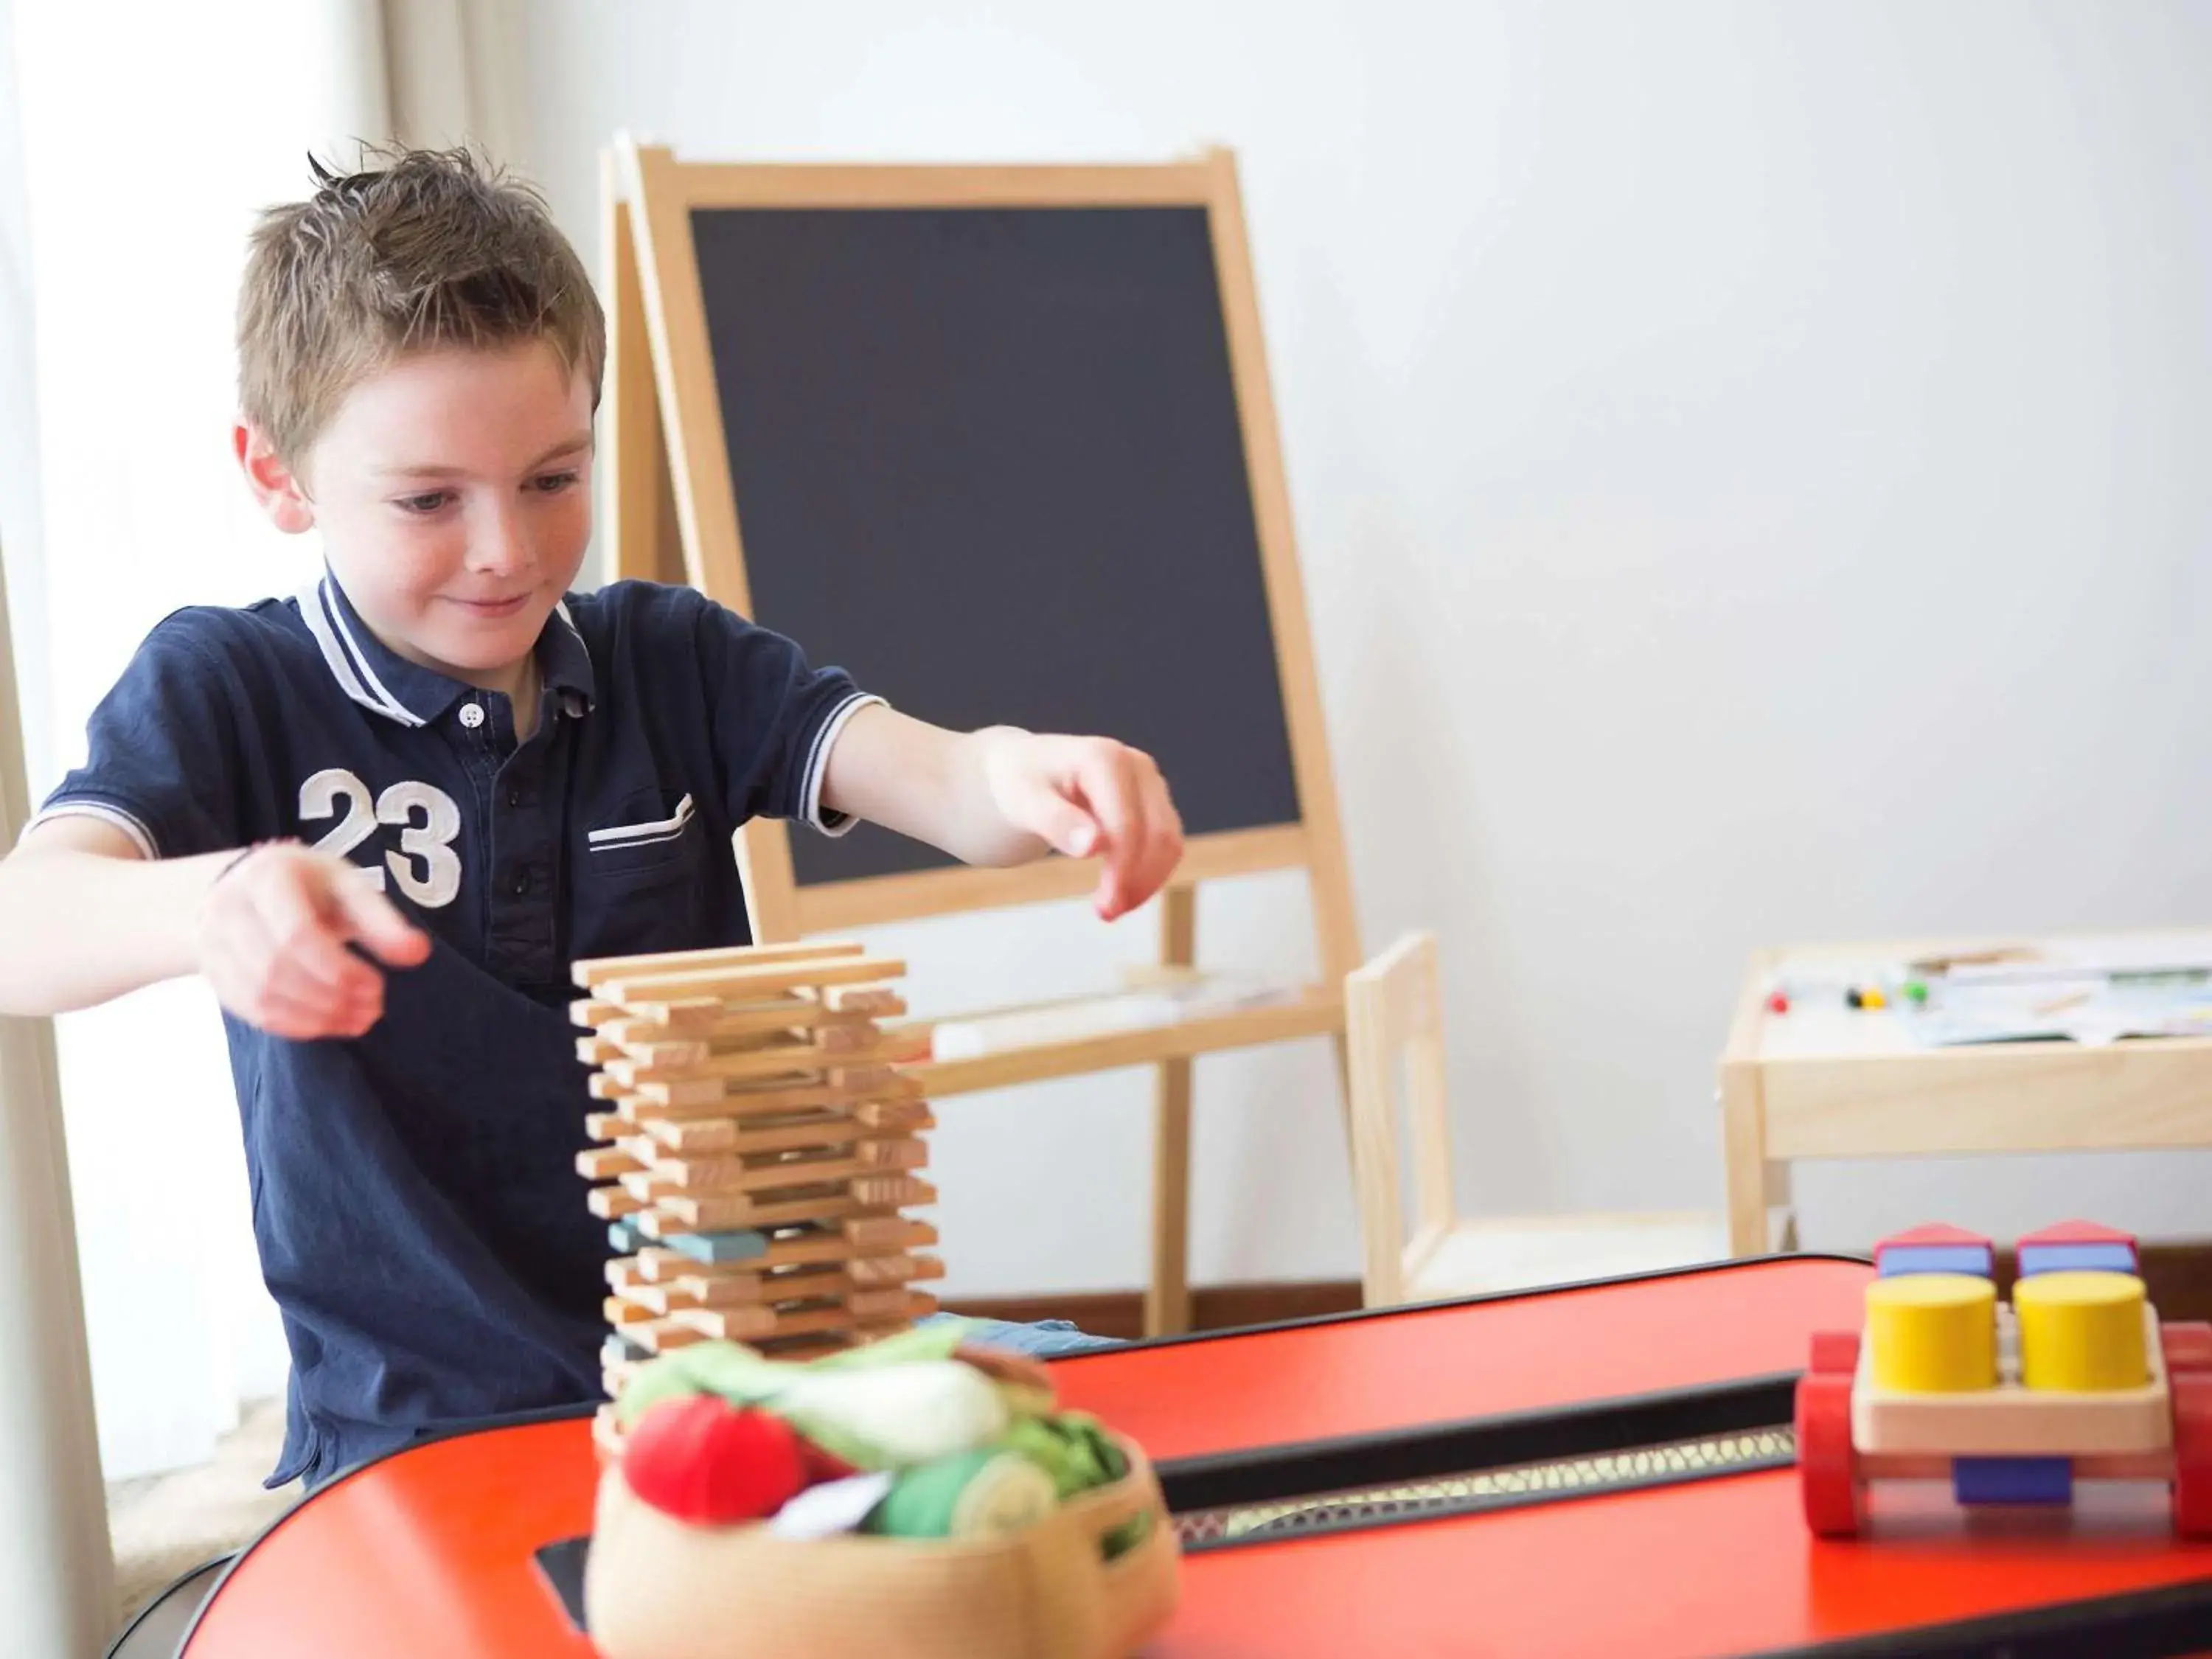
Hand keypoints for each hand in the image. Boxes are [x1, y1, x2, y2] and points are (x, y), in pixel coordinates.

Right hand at [195, 842, 431, 1038]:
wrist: (244, 887)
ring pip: (262, 995)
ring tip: (359, 1020)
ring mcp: (212, 943)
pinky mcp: (214, 974)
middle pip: (278, 968)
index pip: (296, 934)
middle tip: (374, 1009)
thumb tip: (418, 953)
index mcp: (266, 877)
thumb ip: (380, 920)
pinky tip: (329, 1025)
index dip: (339, 969)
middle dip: (331, 997)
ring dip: (317, 1017)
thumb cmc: (309, 886)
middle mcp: (228, 908)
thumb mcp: (346, 886)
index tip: (377, 986)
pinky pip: (253, 1011)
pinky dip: (295, 1025)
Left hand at [981, 734, 1183, 919]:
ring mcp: (1150, 781)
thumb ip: (1056, 821)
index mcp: (1104, 759)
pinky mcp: (1155, 800)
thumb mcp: (1025, 802)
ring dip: (1147, 882)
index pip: (1127, 826)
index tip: (1104, 908)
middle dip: (1137, 881)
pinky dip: (1150, 873)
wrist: (1030, 768)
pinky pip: (1167, 843)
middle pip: (1158, 834)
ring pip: (1169, 841)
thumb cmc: (1023, 784)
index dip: (1122, 871)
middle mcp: (1136, 765)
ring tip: (1111, 908)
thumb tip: (1093, 846)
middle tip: (1106, 914)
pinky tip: (1122, 892)